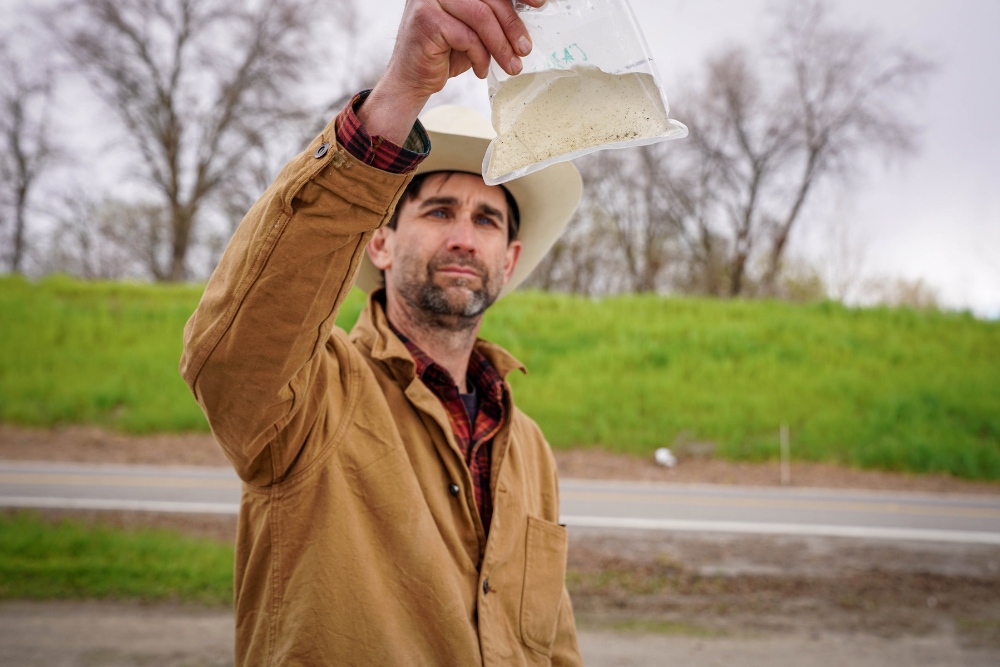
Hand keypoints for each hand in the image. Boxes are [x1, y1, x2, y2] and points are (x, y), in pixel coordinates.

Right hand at [359, 0, 545, 144]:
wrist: (412, 79)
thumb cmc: (445, 53)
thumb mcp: (475, 30)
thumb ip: (493, 17)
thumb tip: (529, 11)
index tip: (539, 3)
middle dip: (512, 26)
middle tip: (524, 48)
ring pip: (481, 17)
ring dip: (501, 46)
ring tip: (511, 65)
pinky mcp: (427, 20)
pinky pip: (468, 37)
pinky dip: (480, 57)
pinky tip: (481, 70)